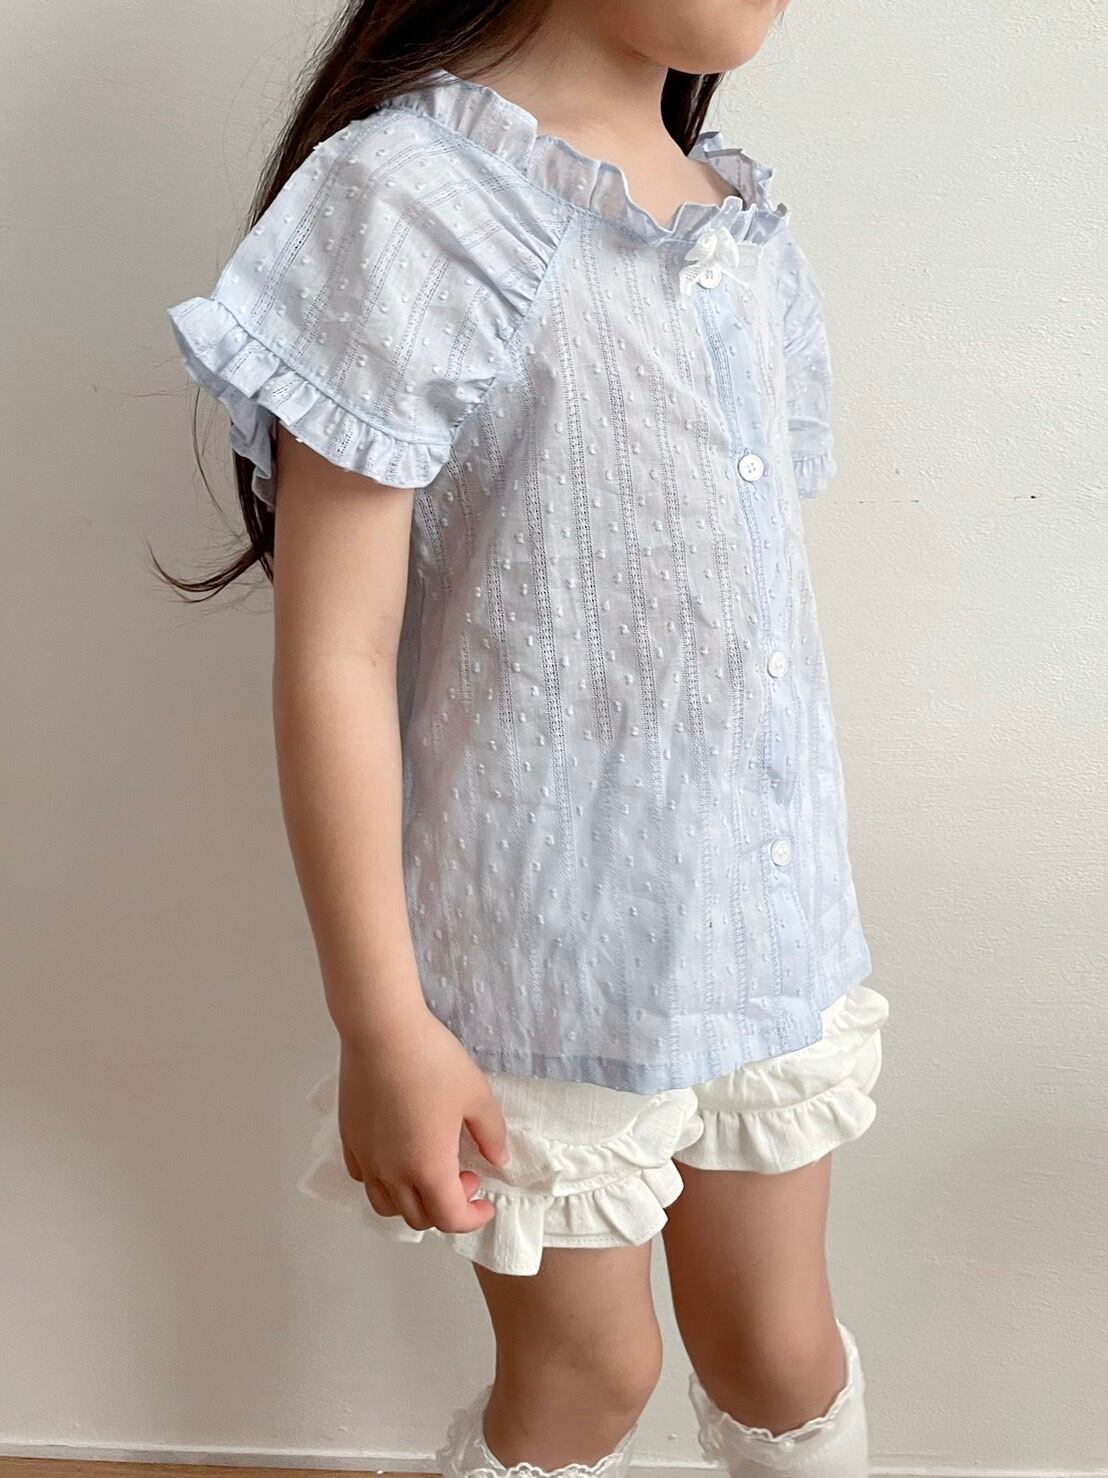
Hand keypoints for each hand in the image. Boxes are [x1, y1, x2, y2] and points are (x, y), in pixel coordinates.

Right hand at [337, 1009, 508, 1233]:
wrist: (382, 1032)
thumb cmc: (433, 1061)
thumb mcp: (477, 1095)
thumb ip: (491, 1134)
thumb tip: (497, 1160)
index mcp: (428, 1168)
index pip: (450, 1219)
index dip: (473, 1218)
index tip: (485, 1202)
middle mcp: (392, 1173)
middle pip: (418, 1218)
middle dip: (446, 1208)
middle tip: (464, 1175)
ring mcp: (366, 1158)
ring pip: (386, 1205)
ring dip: (413, 1201)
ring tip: (430, 1169)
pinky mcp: (349, 1139)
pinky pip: (364, 1178)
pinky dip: (384, 1181)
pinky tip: (398, 1153)